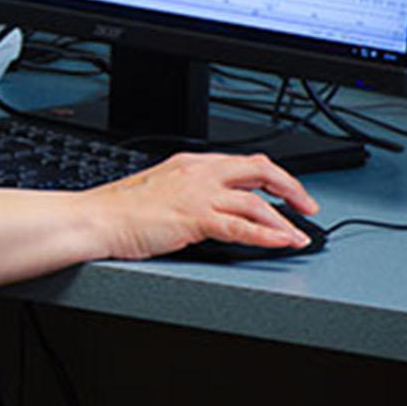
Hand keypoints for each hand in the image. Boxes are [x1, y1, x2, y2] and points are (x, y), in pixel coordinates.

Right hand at [83, 152, 318, 260]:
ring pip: (256, 203)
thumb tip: (213, 207)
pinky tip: (281, 243)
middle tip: (308, 208)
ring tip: (300, 238)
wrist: (97, 218)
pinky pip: (242, 227)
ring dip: (285, 221)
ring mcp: (198, 195)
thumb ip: (189, 191)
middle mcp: (199, 173)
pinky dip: (267, 236)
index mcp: (192, 163)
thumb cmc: (121, 209)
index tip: (288, 191)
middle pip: (261, 171)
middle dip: (292, 189)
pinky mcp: (195, 219)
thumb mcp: (161, 188)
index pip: (245, 162)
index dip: (274, 176)